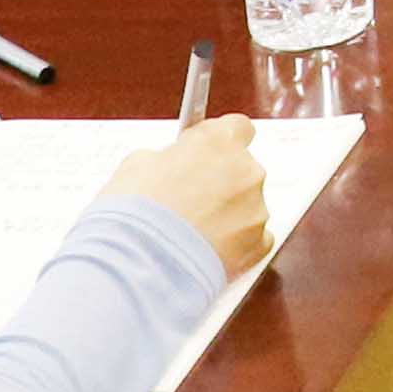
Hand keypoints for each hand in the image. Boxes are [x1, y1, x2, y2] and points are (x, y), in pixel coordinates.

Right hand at [102, 114, 270, 275]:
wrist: (141, 263)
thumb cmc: (135, 212)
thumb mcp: (137, 165)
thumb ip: (166, 157)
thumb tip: (169, 163)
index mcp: (219, 141)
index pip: (237, 128)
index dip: (220, 142)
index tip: (207, 153)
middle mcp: (246, 170)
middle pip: (242, 169)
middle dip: (219, 182)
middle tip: (188, 200)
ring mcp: (256, 207)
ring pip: (247, 205)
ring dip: (226, 214)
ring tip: (191, 231)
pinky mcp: (258, 243)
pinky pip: (254, 238)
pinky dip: (235, 243)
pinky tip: (207, 248)